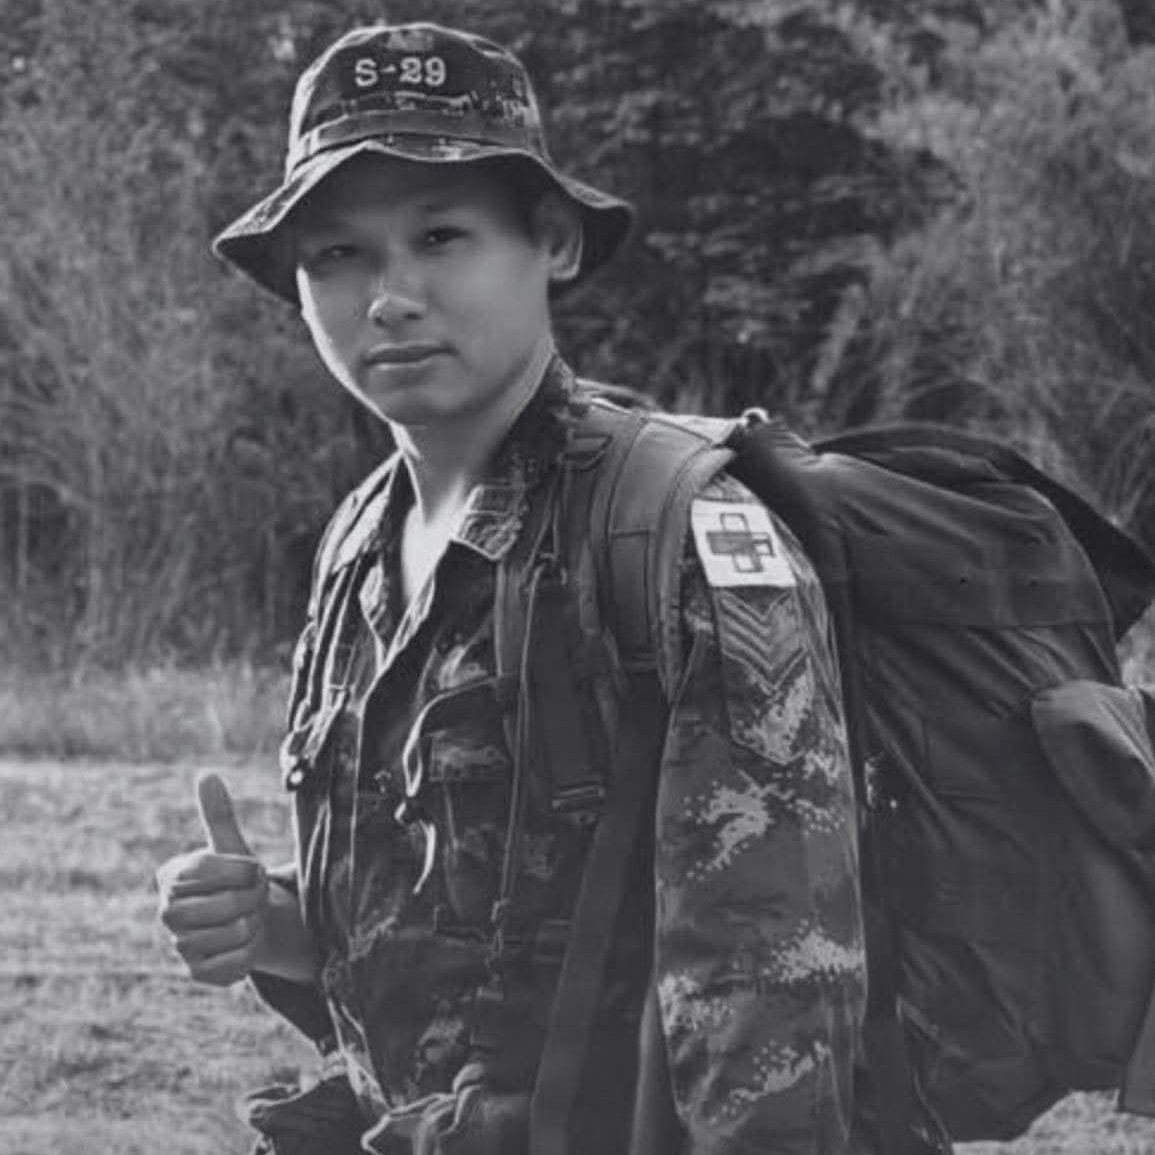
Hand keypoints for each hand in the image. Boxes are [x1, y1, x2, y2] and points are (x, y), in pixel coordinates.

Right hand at [156, 772, 268, 985]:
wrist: (246, 921)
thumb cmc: (236, 880)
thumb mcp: (230, 846)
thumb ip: (218, 815)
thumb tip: (206, 774)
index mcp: (172, 876)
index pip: (210, 869)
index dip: (243, 870)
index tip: (254, 870)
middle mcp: (167, 912)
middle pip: (224, 904)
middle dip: (251, 897)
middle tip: (253, 895)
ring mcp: (179, 945)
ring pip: (235, 932)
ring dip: (253, 923)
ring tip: (249, 916)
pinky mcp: (197, 974)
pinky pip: (237, 962)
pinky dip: (252, 950)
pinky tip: (246, 942)